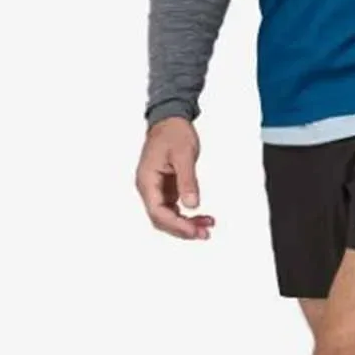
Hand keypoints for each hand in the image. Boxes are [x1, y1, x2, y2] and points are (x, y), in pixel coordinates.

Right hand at [135, 117, 214, 239]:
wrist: (170, 120)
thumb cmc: (173, 133)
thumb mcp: (184, 155)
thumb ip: (187, 181)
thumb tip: (192, 205)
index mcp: (146, 180)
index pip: (158, 212)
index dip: (176, 225)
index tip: (194, 230)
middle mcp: (148, 188)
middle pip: (161, 220)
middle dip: (182, 229)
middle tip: (204, 234)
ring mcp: (156, 190)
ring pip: (168, 218)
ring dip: (187, 225)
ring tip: (208, 228)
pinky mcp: (166, 190)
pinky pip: (174, 210)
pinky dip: (188, 217)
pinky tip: (203, 218)